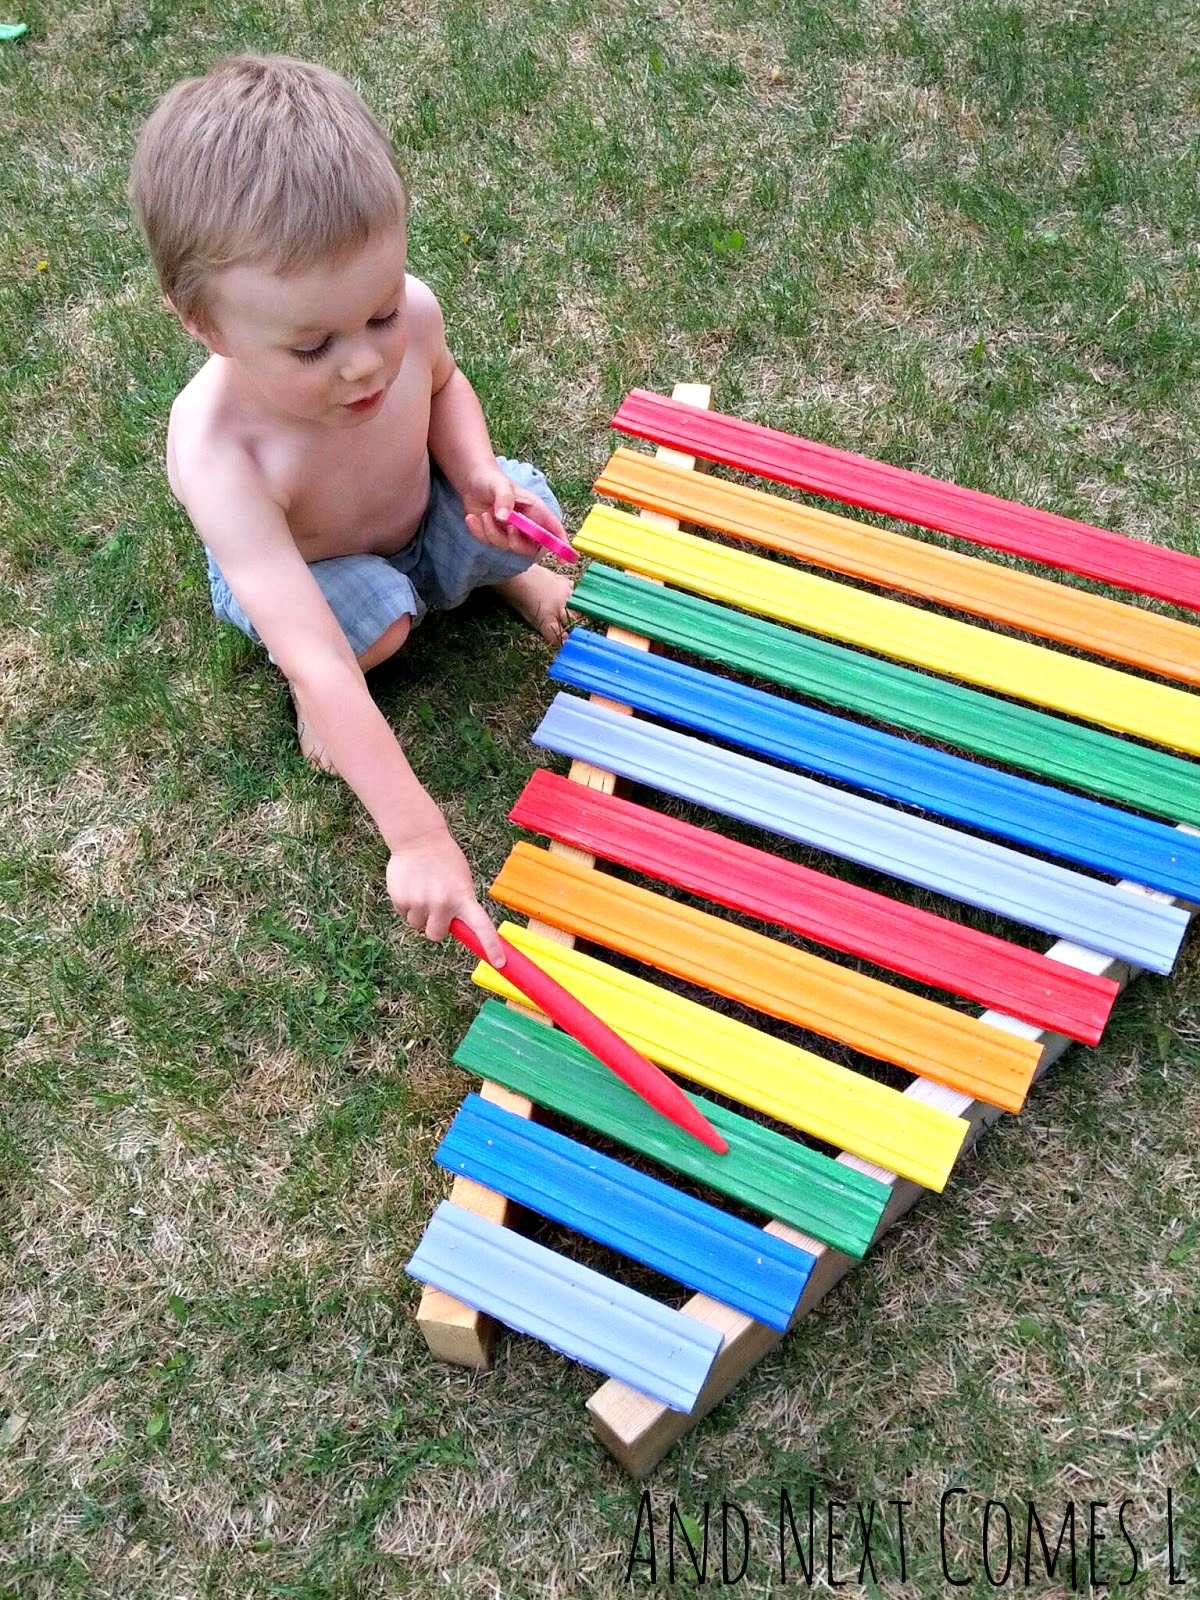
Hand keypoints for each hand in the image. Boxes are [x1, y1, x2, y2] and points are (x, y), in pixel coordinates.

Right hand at [386, 826, 505, 967]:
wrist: (419, 838)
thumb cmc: (444, 860)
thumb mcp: (461, 880)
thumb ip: (461, 904)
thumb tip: (460, 930)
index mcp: (464, 897)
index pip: (482, 927)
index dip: (491, 946)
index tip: (499, 963)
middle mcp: (443, 903)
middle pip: (436, 936)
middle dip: (435, 927)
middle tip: (435, 907)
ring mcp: (420, 902)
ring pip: (417, 925)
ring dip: (419, 913)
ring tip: (422, 889)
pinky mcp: (401, 899)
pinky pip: (403, 913)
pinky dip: (405, 904)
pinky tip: (410, 885)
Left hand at [461, 464, 567, 554]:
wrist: (472, 480)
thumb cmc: (492, 479)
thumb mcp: (500, 485)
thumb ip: (504, 499)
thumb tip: (505, 518)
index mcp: (536, 511)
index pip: (554, 530)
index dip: (560, 546)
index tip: (561, 560)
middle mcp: (526, 524)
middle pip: (530, 548)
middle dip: (516, 541)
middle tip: (508, 526)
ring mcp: (510, 531)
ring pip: (506, 546)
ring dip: (492, 533)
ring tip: (483, 514)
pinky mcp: (494, 534)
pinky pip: (489, 543)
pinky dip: (478, 532)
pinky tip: (471, 518)